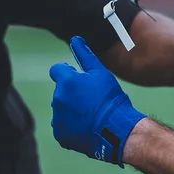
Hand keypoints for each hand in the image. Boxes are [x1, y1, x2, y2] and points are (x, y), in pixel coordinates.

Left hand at [49, 36, 146, 164]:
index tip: (79, 79)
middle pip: (61, 91)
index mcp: (66, 81)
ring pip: (62, 109)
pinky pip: (62, 126)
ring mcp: (57, 118)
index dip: (68, 73)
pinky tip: (87, 126)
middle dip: (71, 92)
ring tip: (91, 114)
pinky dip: (71, 126)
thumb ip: (85, 55)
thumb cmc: (110, 99)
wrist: (116, 130)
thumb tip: (74, 39)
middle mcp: (58, 98)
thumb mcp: (100, 73)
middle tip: (91, 99)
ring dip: (71, 109)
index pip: (57, 70)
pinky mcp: (60, 134)